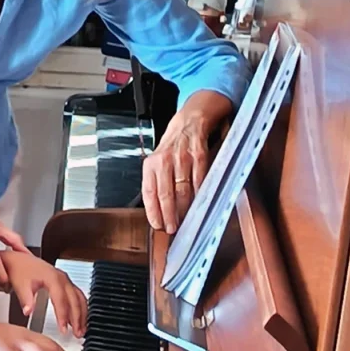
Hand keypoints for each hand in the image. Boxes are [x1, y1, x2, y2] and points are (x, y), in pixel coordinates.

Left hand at [0, 251, 86, 337]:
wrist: (19, 261)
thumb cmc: (20, 271)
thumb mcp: (21, 286)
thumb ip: (26, 300)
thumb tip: (28, 312)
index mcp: (53, 278)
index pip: (61, 300)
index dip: (63, 316)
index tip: (63, 330)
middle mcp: (62, 278)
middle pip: (74, 300)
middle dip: (77, 318)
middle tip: (77, 334)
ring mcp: (66, 280)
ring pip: (80, 298)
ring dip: (82, 315)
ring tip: (81, 330)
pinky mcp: (66, 283)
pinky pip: (78, 296)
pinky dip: (81, 308)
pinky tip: (79, 319)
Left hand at [141, 93, 228, 233]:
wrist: (189, 121)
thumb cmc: (172, 146)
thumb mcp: (158, 161)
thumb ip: (157, 182)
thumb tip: (158, 210)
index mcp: (151, 164)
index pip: (149, 192)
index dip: (153, 211)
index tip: (157, 225)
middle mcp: (164, 161)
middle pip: (166, 194)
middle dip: (169, 215)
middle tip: (171, 229)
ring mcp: (182, 158)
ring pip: (183, 190)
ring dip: (184, 209)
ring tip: (184, 222)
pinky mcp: (199, 155)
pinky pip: (200, 180)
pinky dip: (200, 195)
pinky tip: (199, 206)